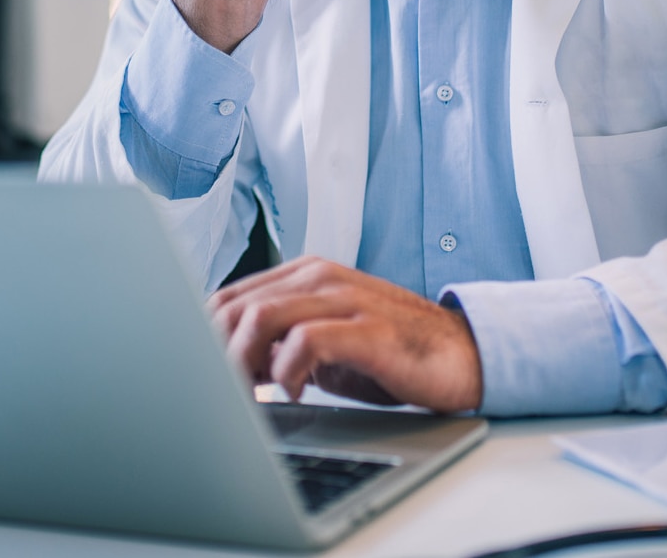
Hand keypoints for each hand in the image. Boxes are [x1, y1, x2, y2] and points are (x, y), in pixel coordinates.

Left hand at [207, 257, 483, 412]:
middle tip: (222, 392)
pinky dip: (287, 370)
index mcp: (306, 274)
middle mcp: (322, 277)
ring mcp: (345, 299)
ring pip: (261, 317)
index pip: (230, 296)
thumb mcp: (326, 341)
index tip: (204, 374)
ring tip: (251, 393)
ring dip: (243, 361)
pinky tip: (296, 392)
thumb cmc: (391, 353)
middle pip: (236, 307)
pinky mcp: (368, 329)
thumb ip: (282, 340)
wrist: (462, 356)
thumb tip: (226, 363)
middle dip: (216, 354)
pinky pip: (306, 340)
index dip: (206, 337)